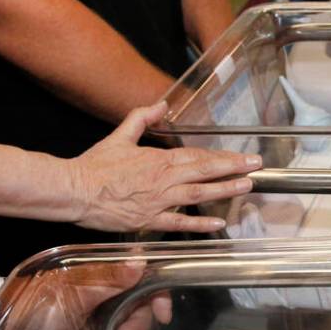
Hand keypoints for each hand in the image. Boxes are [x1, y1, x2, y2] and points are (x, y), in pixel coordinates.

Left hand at [0, 261, 168, 329]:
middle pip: (142, 303)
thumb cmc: (39, 307)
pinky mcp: (95, 327)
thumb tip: (141, 260)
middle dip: (142, 322)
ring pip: (134, 321)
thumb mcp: (77, 294)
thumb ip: (110, 279)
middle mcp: (107, 288)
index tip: (162, 315)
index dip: (158, 294)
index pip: (143, 277)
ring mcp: (102, 308)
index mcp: (103, 273)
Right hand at [68, 102, 259, 233]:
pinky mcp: (148, 220)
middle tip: (256, 167)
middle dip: (233, 168)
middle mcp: (163, 179)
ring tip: (246, 186)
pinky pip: (179, 223)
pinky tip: (219, 223)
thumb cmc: (95, 165)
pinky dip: (200, 224)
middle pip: (204, 172)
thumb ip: (142, 118)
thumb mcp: (120, 135)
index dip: (222, 157)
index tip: (242, 157)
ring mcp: (158, 201)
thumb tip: (162, 106)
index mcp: (158, 159)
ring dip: (224, 190)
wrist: (74, 190)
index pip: (197, 156)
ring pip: (197, 194)